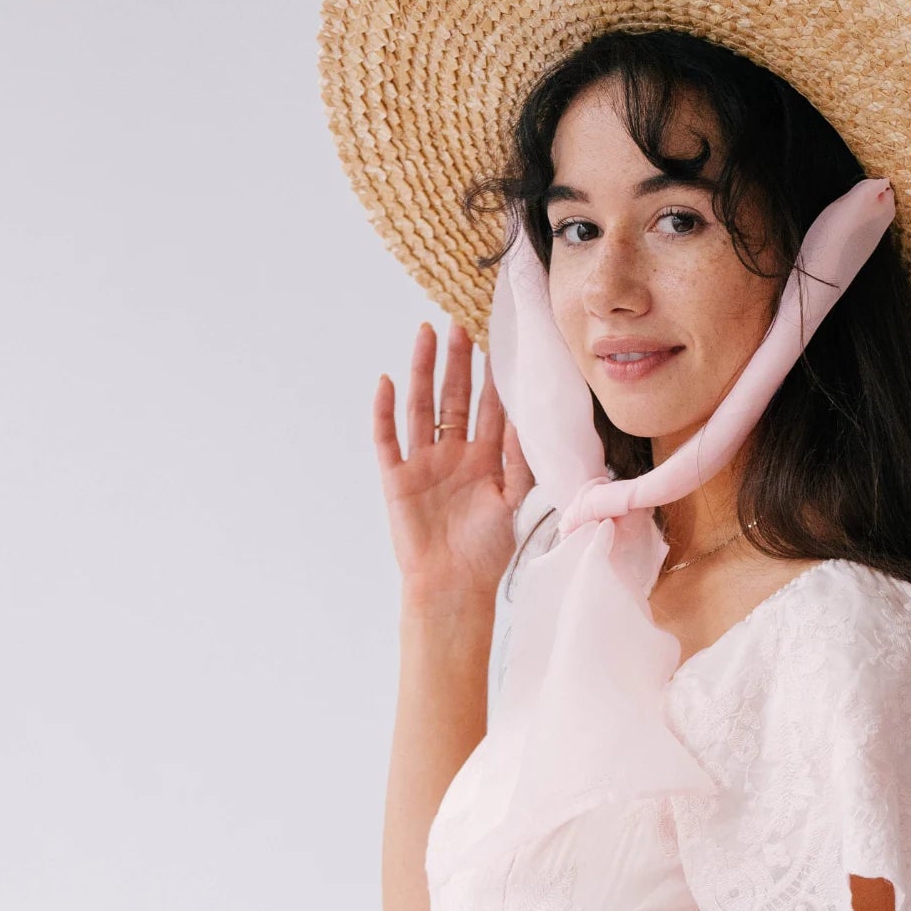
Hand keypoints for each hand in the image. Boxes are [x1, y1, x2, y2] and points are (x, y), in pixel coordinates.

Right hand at [373, 319, 531, 606]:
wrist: (452, 587)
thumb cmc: (486, 553)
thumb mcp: (513, 504)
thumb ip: (521, 463)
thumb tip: (525, 422)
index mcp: (484, 459)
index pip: (490, 409)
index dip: (493, 377)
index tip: (498, 342)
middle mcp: (453, 455)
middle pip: (453, 397)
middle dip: (457, 362)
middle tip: (459, 323)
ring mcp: (423, 463)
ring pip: (421, 407)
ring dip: (422, 371)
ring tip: (425, 334)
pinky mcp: (396, 477)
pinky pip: (387, 438)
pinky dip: (385, 411)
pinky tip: (388, 381)